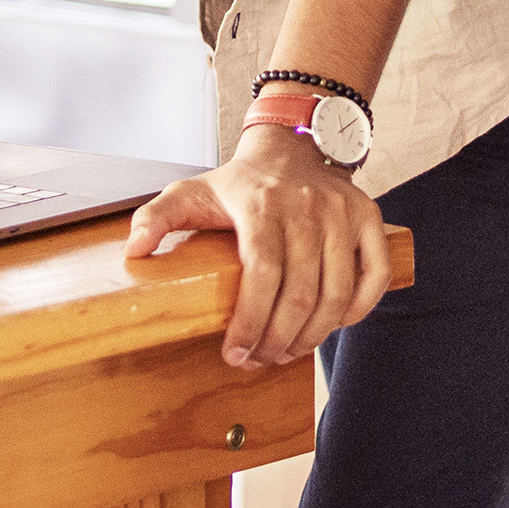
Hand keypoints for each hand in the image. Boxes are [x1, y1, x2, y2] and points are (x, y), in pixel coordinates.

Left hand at [126, 126, 391, 368]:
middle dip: (277, 339)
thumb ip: (156, 217)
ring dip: (313, 335)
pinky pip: (374, 275)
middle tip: (259, 360)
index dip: (249, 322)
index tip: (234, 354)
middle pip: (301, 292)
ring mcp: (342, 212)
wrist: (292, 147)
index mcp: (262, 204)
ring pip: (336, 292)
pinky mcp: (369, 217)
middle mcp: (307, 206)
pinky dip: (357, 310)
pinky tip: (331, 325)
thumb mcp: (191, 192)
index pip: (262, 273)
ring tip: (287, 351)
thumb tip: (135, 249)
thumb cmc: (241, 184)